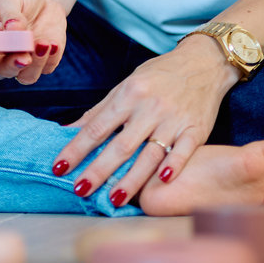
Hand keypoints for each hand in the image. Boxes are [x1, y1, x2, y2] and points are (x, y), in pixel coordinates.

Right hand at [0, 0, 67, 83]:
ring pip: (26, 77)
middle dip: (12, 66)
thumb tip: (13, 28)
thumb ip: (9, 12)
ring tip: (44, 44)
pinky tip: (52, 42)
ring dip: (35, 65)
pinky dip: (51, 58)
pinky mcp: (44, 61)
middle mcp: (2, 56)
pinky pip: (47, 68)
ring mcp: (23, 60)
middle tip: (24, 56)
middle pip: (2, 72)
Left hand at [51, 35, 238, 205]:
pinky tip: (162, 181)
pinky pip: (184, 151)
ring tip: (114, 199)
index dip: (77, 148)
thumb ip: (99, 111)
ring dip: (132, 178)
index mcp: (128, 95)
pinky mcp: (197, 129)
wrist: (203, 63)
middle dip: (99, 169)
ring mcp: (174, 120)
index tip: (59, 167)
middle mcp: (150, 108)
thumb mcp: (125, 86)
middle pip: (121, 144)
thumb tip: (68, 130)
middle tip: (80, 189)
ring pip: (150, 153)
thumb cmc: (158, 76)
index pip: (97, 127)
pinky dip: (174, 165)